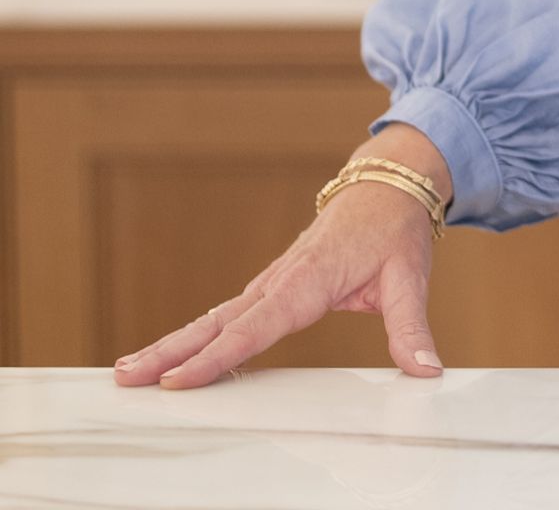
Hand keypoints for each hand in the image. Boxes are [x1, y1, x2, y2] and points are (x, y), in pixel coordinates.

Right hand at [110, 175, 443, 389]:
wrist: (391, 181)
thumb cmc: (397, 226)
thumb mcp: (411, 275)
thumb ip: (412, 326)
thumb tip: (428, 369)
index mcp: (311, 278)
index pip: (258, 324)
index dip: (218, 355)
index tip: (179, 380)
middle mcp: (283, 279)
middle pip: (220, 321)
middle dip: (171, 352)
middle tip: (126, 379)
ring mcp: (273, 281)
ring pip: (216, 316)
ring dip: (172, 344)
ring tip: (127, 372)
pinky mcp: (273, 285)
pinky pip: (228, 313)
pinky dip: (195, 334)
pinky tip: (170, 355)